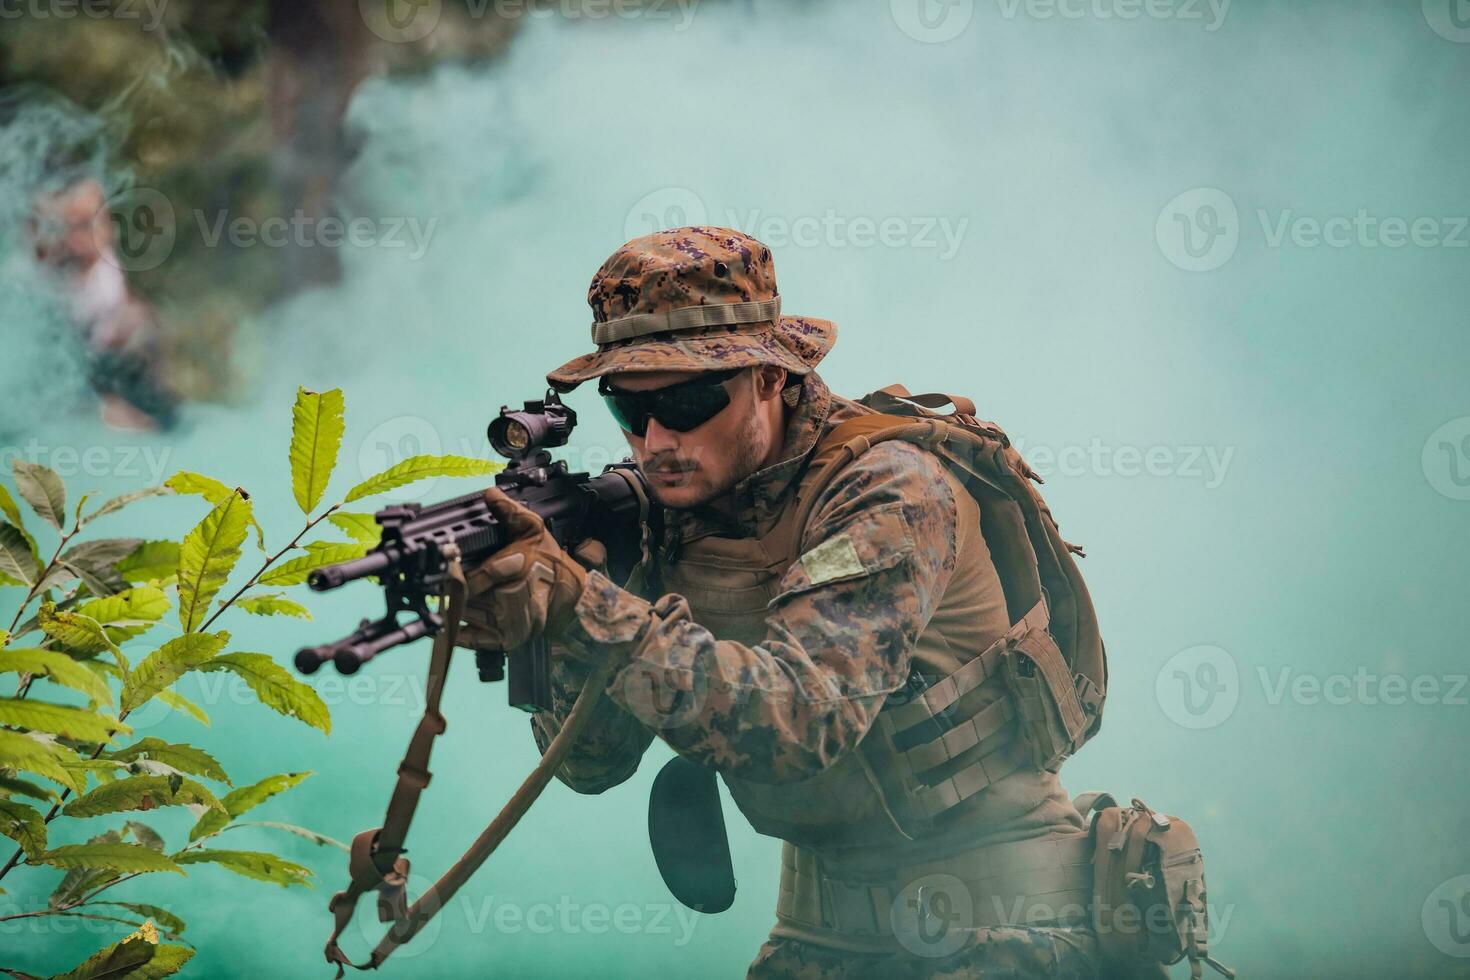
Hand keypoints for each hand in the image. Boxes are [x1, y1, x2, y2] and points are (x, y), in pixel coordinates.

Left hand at [458, 487, 589, 650]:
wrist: (574, 599)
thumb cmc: (552, 563)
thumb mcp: (534, 530)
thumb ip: (510, 512)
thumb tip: (490, 495)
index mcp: (518, 569)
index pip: (480, 576)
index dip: (457, 574)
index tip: (444, 570)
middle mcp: (512, 598)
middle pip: (467, 596)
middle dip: (450, 590)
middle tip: (434, 585)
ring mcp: (509, 621)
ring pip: (467, 614)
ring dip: (452, 607)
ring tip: (442, 599)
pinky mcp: (507, 639)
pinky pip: (472, 639)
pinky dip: (456, 634)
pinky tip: (446, 626)